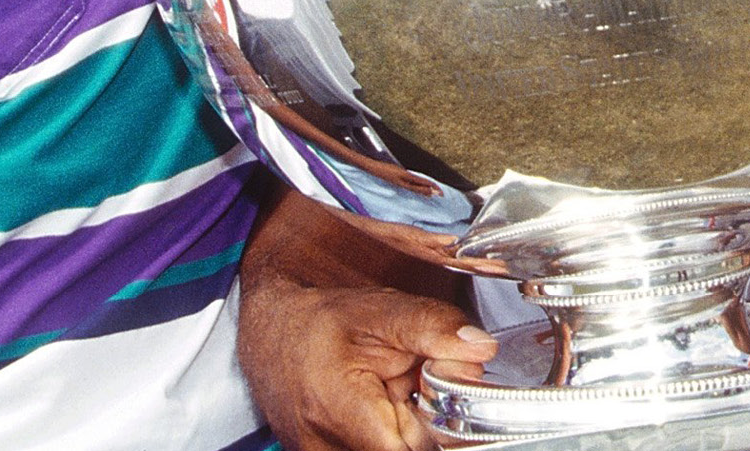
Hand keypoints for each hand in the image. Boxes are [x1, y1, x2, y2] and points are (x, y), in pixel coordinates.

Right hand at [239, 277, 496, 450]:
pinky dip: (387, 431)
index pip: (416, 449)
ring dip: (404, 427)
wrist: (267, 332)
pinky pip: (377, 450)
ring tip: (390, 391)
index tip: (442, 393)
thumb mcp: (379, 312)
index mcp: (341, 414)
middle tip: (413, 382)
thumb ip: (433, 328)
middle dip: (424, 421)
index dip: (443, 426)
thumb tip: (481, 349)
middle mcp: (328, 450)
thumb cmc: (315, 322)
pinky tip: (379, 406)